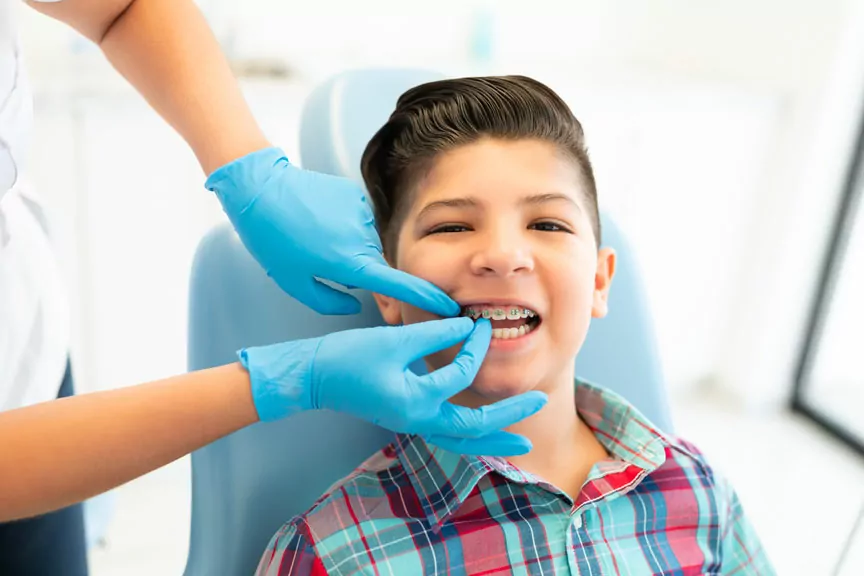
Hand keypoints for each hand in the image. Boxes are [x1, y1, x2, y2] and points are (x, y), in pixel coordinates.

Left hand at [207, 147, 459, 316]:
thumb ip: (329, 301)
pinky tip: (317, 220)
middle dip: (359, 269)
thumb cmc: (272, 240)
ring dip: (347, 246)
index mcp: (350, 263)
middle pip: (376, 263)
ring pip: (365, 242)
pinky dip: (343, 226)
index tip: (448, 308)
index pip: (399, 285)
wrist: (260, 189)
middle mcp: (363, 238)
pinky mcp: (355, 196)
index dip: (425, 298)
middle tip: (321, 261)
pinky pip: (357, 221)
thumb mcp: (294, 282)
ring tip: (312, 237)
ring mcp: (362, 213)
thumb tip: (354, 302)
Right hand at [239, 318, 547, 455]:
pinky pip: (447, 434)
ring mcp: (412, 423)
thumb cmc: (348, 357)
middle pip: (474, 427)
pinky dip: (468, 435)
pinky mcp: (407, 418)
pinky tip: (482, 431)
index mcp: (416, 401)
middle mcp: (418, 419)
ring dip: (492, 439)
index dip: (475, 346)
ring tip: (520, 442)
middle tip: (540, 402)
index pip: (461, 374)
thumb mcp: (396, 340)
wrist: (314, 376)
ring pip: (461, 439)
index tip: (482, 324)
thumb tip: (468, 326)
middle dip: (508, 417)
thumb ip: (435, 334)